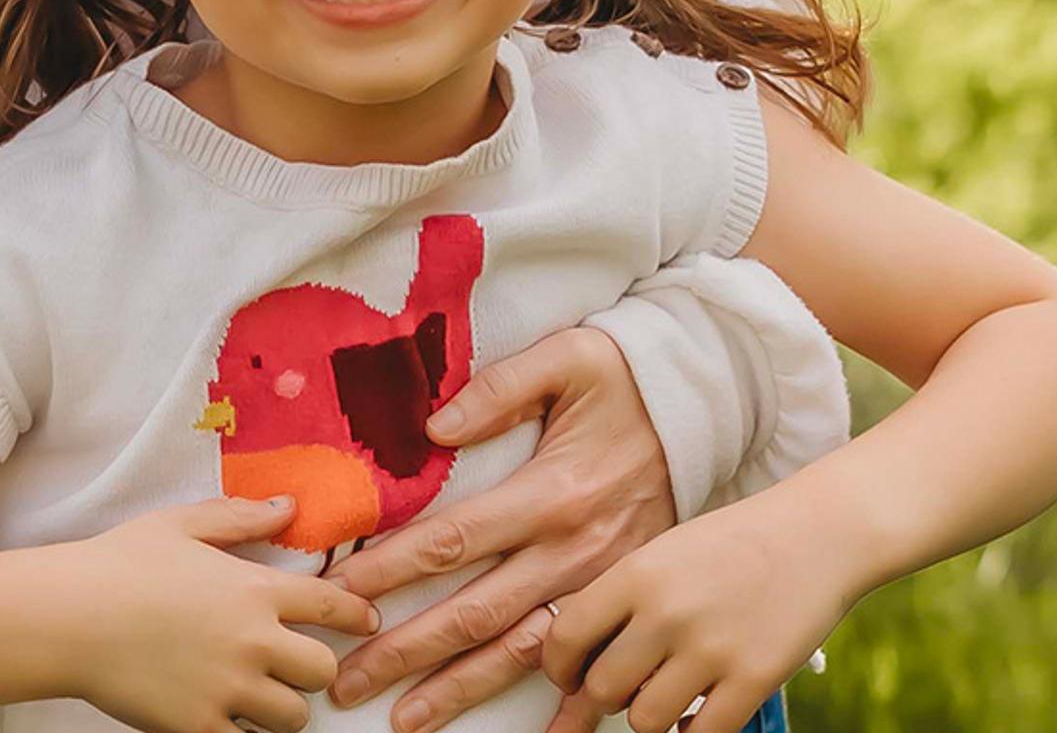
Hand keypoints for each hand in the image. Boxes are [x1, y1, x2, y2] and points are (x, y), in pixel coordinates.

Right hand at [44, 496, 378, 732]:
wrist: (66, 617)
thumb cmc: (118, 565)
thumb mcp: (180, 525)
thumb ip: (239, 517)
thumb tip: (287, 507)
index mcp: (254, 589)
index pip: (332, 606)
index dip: (356, 616)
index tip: (364, 622)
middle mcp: (252, 641)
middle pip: (322, 671)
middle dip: (314, 670)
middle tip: (292, 666)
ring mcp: (228, 689)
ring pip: (293, 716)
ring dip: (282, 707)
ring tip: (259, 697)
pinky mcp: (199, 726)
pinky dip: (241, 732)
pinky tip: (223, 716)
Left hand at [322, 325, 676, 730]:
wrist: (713, 410)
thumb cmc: (628, 380)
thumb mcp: (569, 361)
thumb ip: (500, 389)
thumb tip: (435, 426)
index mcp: (551, 492)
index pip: (453, 540)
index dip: (392, 570)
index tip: (343, 594)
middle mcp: (573, 549)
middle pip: (474, 612)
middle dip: (406, 651)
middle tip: (347, 679)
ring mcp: (600, 582)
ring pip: (520, 650)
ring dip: (460, 687)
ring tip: (405, 718)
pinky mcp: (622, 597)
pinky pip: (583, 659)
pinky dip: (560, 706)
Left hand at [539, 499, 853, 732]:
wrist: (819, 534)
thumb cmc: (735, 545)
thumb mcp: (664, 552)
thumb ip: (622, 600)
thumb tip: (579, 657)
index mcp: (637, 573)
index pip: (566, 637)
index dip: (561, 668)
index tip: (570, 678)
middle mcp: (667, 612)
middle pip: (601, 688)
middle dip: (603, 699)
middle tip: (618, 693)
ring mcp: (711, 648)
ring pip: (644, 720)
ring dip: (648, 717)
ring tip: (663, 698)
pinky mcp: (754, 678)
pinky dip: (691, 732)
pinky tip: (696, 715)